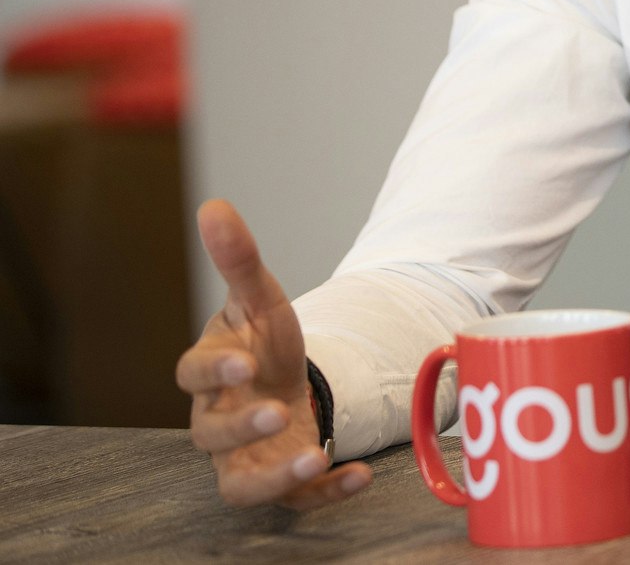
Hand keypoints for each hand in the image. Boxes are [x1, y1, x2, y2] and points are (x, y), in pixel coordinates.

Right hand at [177, 199, 369, 508]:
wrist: (286, 386)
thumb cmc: (263, 344)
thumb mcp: (261, 299)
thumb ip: (239, 259)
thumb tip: (215, 205)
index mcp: (212, 374)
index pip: (192, 374)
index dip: (213, 371)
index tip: (244, 363)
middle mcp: (221, 421)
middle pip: (210, 434)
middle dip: (240, 426)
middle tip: (276, 411)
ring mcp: (247, 457)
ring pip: (242, 483)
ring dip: (275, 476)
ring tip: (312, 459)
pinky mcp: (282, 481)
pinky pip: (297, 501)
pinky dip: (326, 494)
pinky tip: (359, 475)